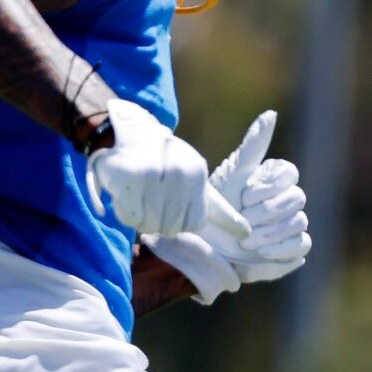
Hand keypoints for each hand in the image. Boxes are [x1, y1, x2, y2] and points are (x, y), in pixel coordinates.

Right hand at [88, 100, 236, 240]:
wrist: (134, 138)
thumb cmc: (170, 167)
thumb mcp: (198, 185)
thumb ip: (221, 212)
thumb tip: (246, 233)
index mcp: (196, 174)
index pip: (193, 224)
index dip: (180, 223)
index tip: (172, 205)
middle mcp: (177, 172)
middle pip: (170, 227)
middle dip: (159, 221)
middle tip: (152, 201)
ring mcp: (152, 173)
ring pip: (148, 224)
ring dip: (141, 218)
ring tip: (140, 197)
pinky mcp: (127, 175)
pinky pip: (128, 216)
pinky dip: (125, 212)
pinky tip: (127, 196)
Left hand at [147, 110, 310, 302]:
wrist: (205, 249)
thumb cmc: (217, 210)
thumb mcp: (232, 177)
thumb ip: (253, 147)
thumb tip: (271, 113)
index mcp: (275, 180)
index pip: (289, 173)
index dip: (268, 187)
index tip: (245, 196)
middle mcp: (287, 199)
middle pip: (297, 198)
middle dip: (266, 211)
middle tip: (243, 220)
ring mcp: (291, 224)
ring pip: (299, 222)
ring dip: (270, 232)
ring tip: (246, 240)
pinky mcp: (292, 248)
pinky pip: (302, 244)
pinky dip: (282, 248)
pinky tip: (262, 252)